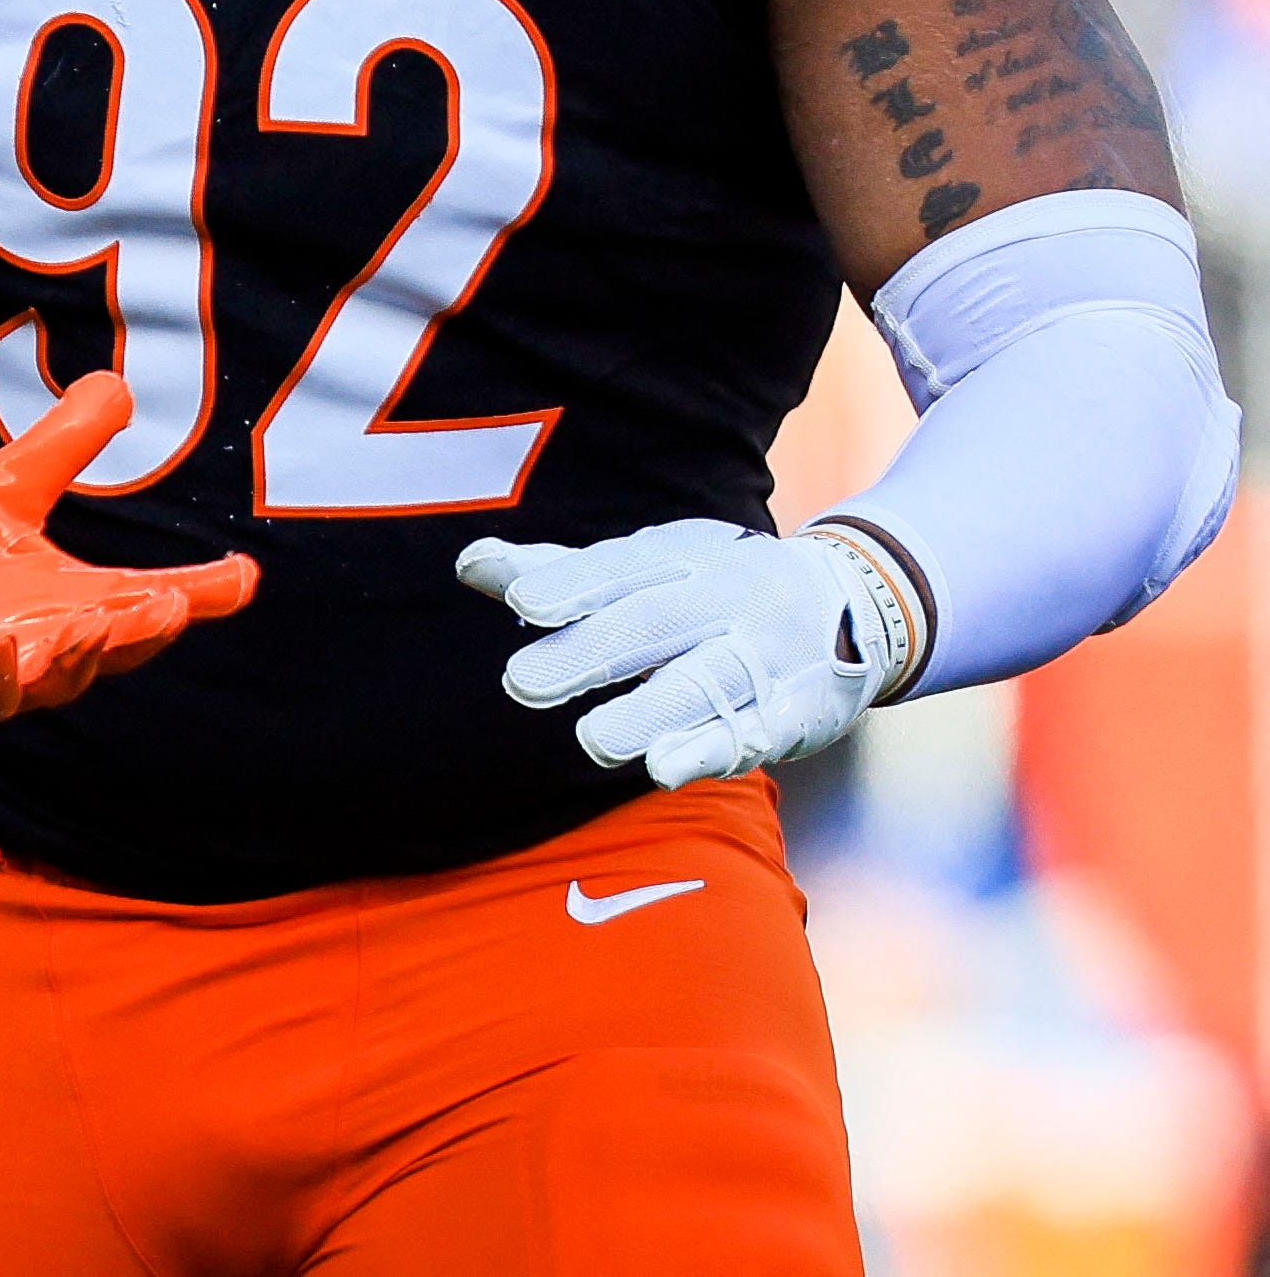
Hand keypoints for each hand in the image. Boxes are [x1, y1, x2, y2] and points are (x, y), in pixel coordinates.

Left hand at [0, 373, 257, 817]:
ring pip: (56, 677)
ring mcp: (5, 676)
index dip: (201, 593)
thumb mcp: (6, 490)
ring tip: (100, 624)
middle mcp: (53, 648)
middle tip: (178, 603)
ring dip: (80, 653)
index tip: (244, 576)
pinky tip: (2, 652)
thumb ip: (63, 445)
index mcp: (78, 605)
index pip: (149, 601)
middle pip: (114, 645)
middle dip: (146, 628)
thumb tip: (118, 385)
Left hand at [460, 518, 892, 789]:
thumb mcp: (647, 566)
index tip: (521, 604)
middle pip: (652, 625)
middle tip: (519, 684)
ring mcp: (764, 653)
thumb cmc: (715, 585)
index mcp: (679, 557)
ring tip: (592, 743)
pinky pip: (755, 730)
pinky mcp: (797, 709)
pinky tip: (665, 770)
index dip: (572, 584)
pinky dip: (710, 749)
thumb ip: (560, 572)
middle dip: (590, 653)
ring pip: (704, 682)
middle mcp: (723, 599)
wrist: (857, 598)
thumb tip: (469, 564)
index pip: (619, 570)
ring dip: (649, 712)